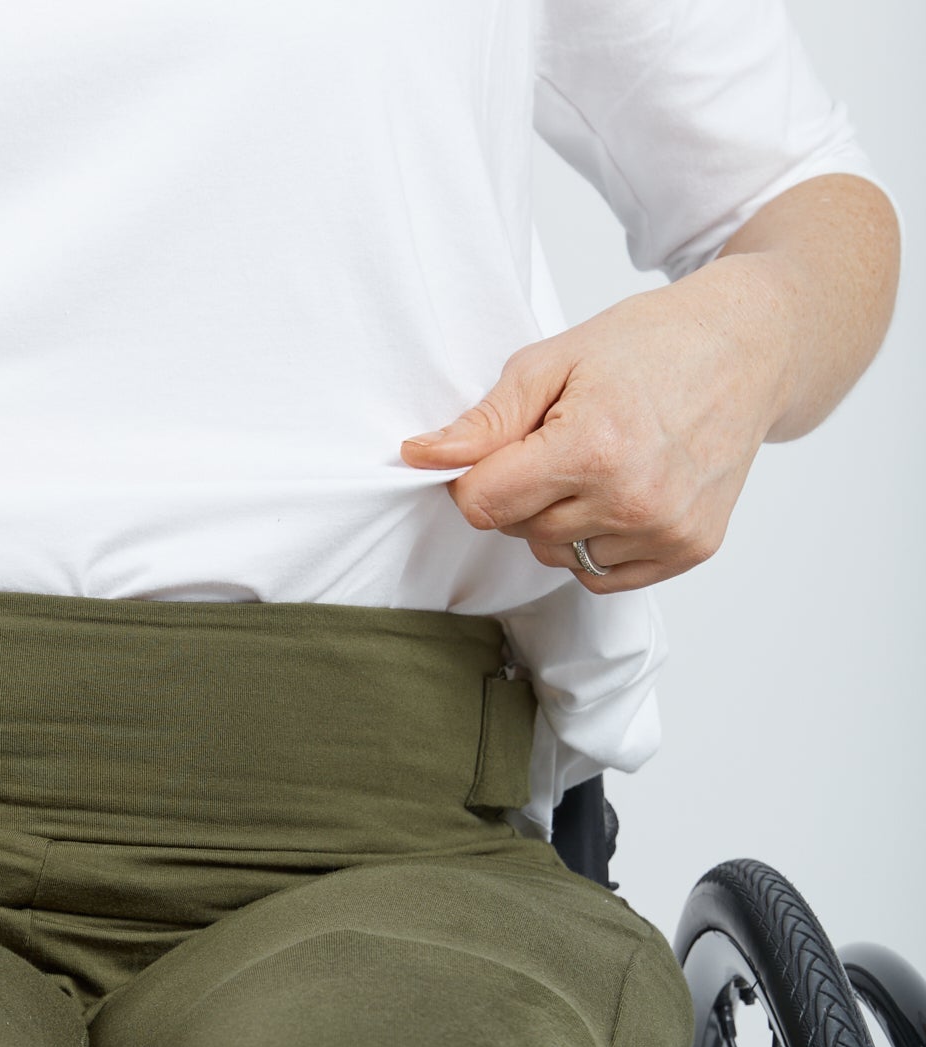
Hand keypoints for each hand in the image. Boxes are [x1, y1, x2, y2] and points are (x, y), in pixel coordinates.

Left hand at [400, 262, 792, 592]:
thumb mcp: (553, 361)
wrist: (751, 347)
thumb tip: (419, 457)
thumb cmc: (649, 345)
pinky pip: (602, 577)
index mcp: (592, 447)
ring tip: (603, 462)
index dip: (475, 477)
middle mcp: (632, 500)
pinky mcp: (688, 550)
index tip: (499, 449)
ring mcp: (665, 531)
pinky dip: (597, 543)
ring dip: (561, 522)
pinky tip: (624, 492)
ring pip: (558, 558)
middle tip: (564, 442)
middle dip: (523, 493)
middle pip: (519, 533)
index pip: (483, 504)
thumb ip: (484, 421)